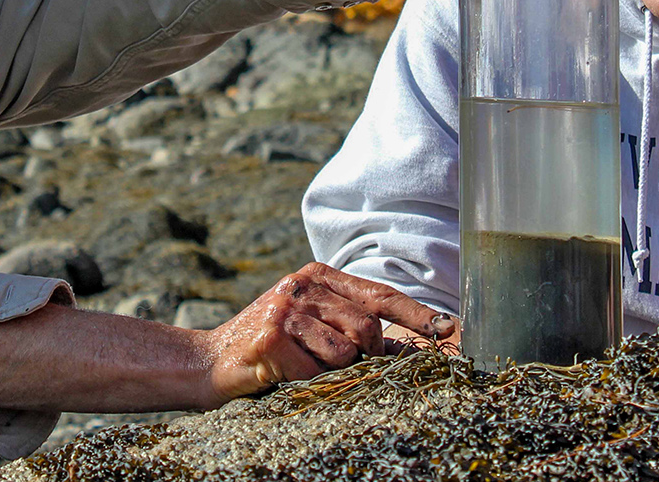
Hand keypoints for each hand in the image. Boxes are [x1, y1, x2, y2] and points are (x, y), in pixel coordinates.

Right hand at [192, 262, 455, 404]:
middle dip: (366, 355)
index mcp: (316, 277)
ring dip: (329, 370)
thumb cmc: (269, 347)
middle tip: (338, 363)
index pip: (380, 295)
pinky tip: (281, 372)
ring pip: (344, 352)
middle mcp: (301, 285)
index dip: (418, 314)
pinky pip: (314, 371)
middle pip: (368, 327)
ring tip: (301, 364)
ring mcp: (284, 308)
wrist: (208, 361)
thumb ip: (349, 323)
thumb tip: (405, 343)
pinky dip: (305, 381)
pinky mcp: (271, 335)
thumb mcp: (311, 324)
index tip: (450, 329)